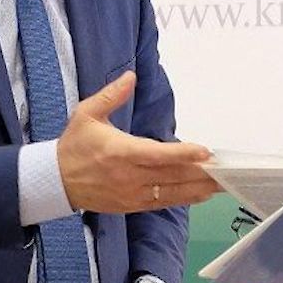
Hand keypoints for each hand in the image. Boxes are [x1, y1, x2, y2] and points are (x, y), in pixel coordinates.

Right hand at [58, 71, 216, 213]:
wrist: (54, 181)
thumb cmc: (73, 145)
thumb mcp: (87, 113)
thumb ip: (111, 95)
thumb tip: (130, 76)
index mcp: (119, 152)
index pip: (157, 155)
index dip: (183, 154)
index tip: (205, 151)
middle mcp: (129, 176)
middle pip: (172, 176)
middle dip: (202, 173)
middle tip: (228, 169)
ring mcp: (132, 194)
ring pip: (172, 193)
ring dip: (199, 188)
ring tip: (224, 183)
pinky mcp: (132, 206)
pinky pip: (163, 203)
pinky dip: (185, 198)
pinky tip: (203, 194)